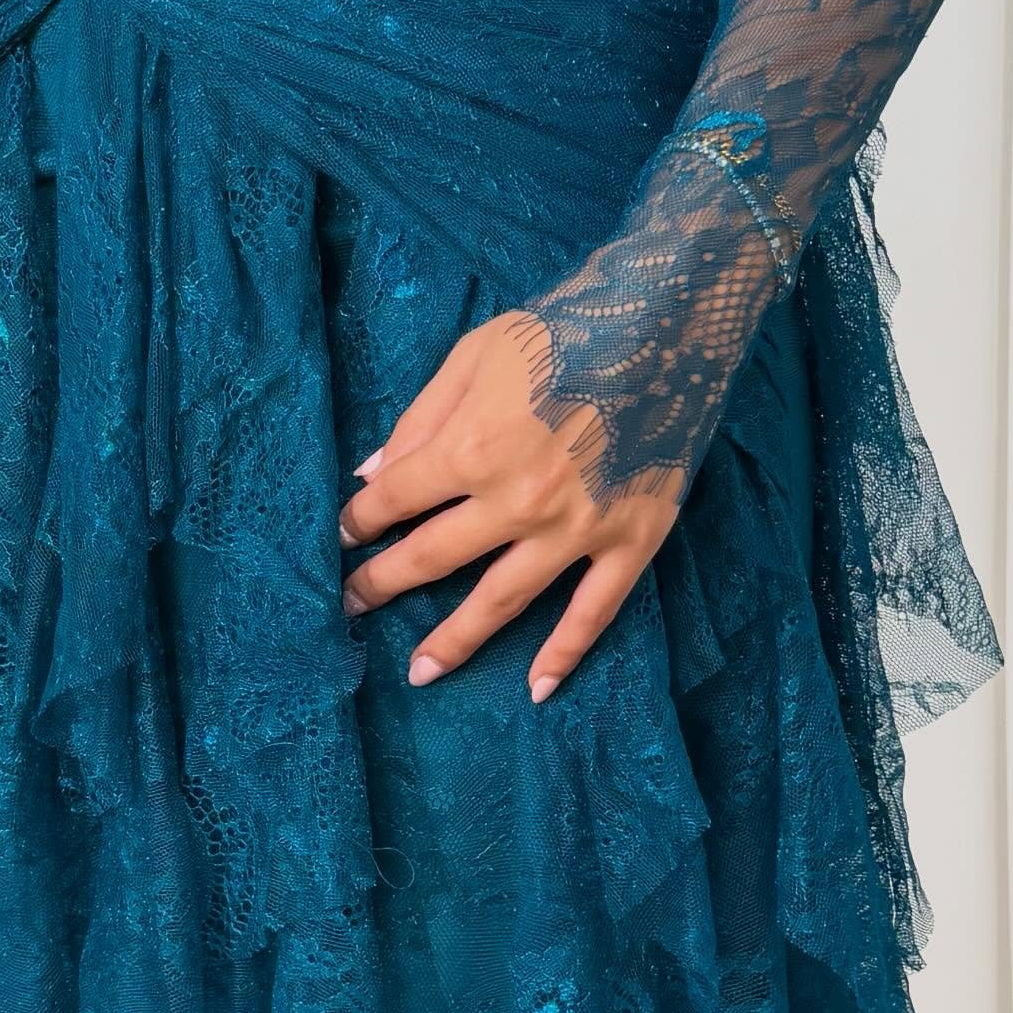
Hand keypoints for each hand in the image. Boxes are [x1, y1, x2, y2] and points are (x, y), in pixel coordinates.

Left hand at [337, 311, 679, 701]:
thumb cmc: (564, 331)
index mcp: (472, 447)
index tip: (342, 539)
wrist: (670, 324)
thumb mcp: (476, 354)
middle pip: (432, 557)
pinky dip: (564, 654)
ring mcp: (575, 530)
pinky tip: (535, 688)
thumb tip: (372, 476)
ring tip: (419, 672)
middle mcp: (515, 500)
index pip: (395, 500)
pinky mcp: (629, 543)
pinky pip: (592, 612)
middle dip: (381, 584)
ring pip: (500, 600)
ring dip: (454, 640)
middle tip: (349, 607)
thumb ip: (420, 419)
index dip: (359, 523)